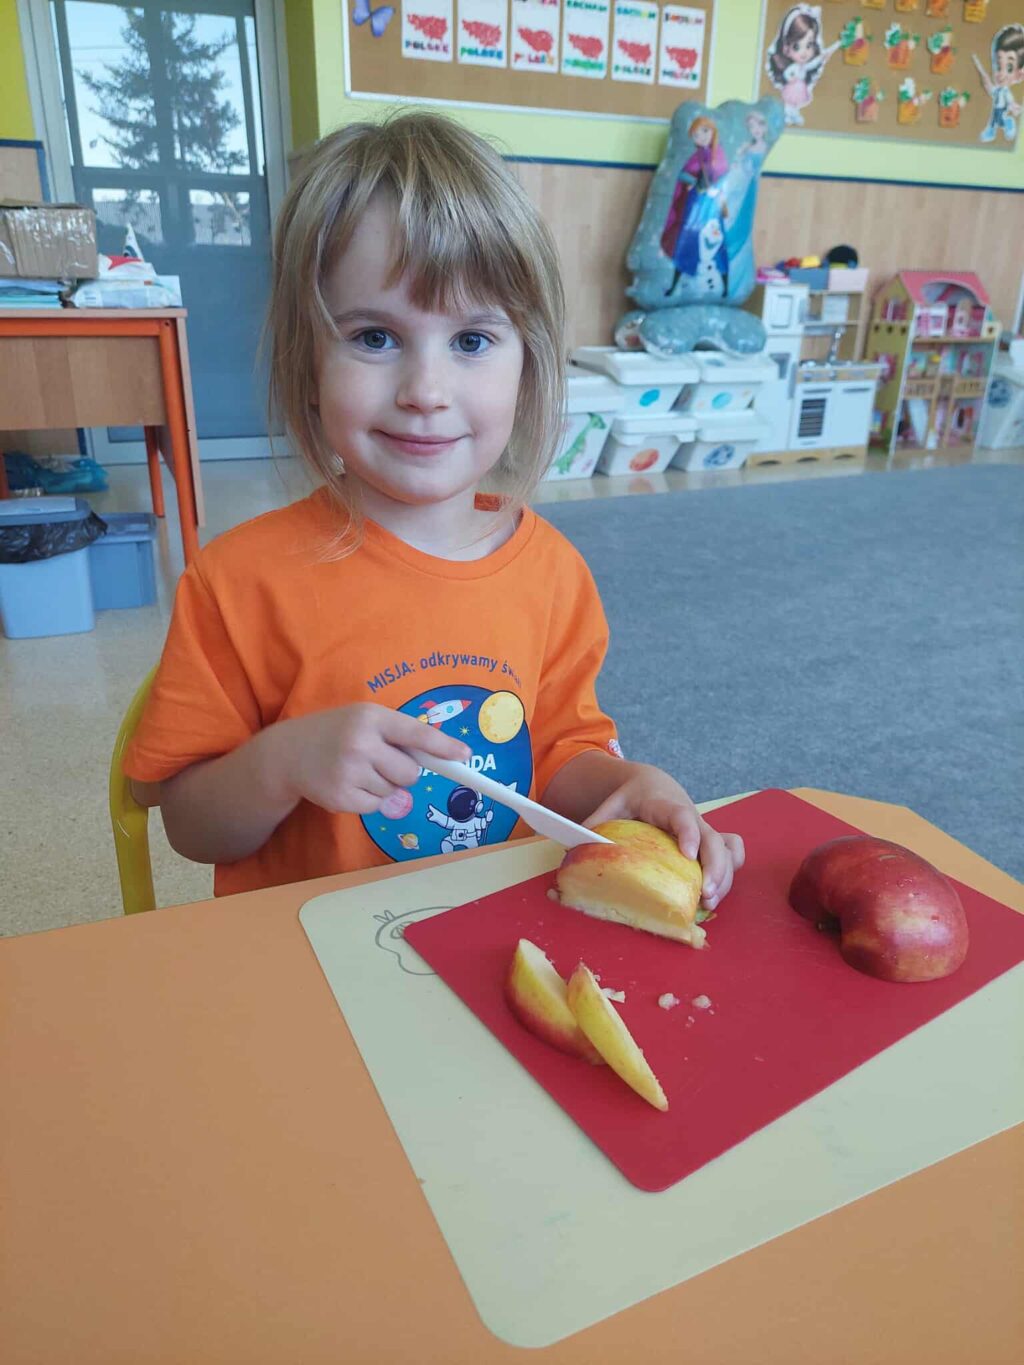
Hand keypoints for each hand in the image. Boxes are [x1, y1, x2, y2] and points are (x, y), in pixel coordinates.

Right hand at [272, 704, 470, 815]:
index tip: (465, 756)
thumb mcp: (365, 719)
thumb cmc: (338, 732)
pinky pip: (377, 807)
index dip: (443, 746)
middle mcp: (360, 743)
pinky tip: (349, 784)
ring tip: (358, 770)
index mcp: (371, 717)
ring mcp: (348, 772)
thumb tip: (444, 758)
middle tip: (380, 762)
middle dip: (403, 772)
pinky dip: (370, 800)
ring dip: (384, 786)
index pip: (416, 733)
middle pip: (411, 773)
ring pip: (395, 792)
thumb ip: (399, 735)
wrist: (288, 752)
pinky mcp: (340, 797)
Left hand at [582, 762, 744, 911]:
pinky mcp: (711, 842)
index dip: (688, 835)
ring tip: (709, 902)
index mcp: (665, 805)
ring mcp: (704, 830)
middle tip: (704, 894)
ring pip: (727, 850)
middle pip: (713, 839)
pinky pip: (731, 853)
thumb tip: (573, 852)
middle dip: (714, 868)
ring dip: (724, 877)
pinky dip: (729, 872)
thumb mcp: (611, 805)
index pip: (682, 817)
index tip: (688, 856)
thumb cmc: (631, 799)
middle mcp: (692, 817)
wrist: (653, 785)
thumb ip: (595, 825)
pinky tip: (715, 892)